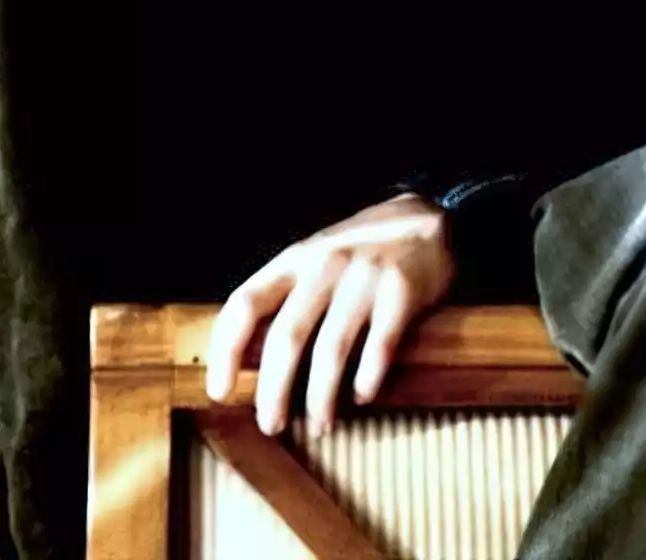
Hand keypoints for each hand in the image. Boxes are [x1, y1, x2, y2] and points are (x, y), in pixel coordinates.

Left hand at [201, 192, 454, 437]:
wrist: (426, 219)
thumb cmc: (359, 250)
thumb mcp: (312, 259)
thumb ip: (285, 297)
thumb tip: (247, 356)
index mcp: (291, 261)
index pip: (244, 304)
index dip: (226, 350)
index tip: (218, 390)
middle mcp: (322, 267)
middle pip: (285, 336)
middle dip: (273, 388)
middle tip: (270, 425)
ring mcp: (362, 279)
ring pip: (331, 348)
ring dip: (321, 395)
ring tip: (318, 426)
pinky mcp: (402, 292)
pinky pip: (380, 344)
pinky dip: (368, 376)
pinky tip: (361, 398)